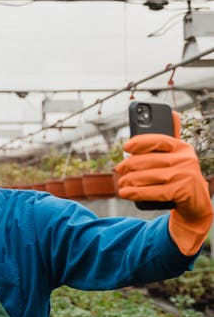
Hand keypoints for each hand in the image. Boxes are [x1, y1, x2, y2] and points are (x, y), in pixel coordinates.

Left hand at [115, 115, 211, 254]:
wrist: (197, 204)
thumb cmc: (181, 177)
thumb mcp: (179, 157)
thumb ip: (172, 140)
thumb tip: (172, 113)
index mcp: (183, 147)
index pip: (159, 140)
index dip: (141, 142)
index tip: (126, 147)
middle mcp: (186, 159)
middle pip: (150, 160)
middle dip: (130, 165)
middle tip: (118, 169)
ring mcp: (185, 176)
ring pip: (149, 176)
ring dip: (130, 180)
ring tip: (121, 183)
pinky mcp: (182, 192)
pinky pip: (154, 192)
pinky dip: (136, 193)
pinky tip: (125, 193)